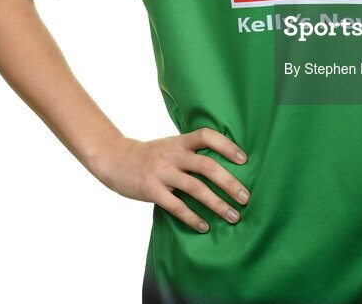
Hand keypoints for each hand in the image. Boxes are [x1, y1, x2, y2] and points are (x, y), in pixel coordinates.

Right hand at [90, 127, 249, 232]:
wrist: (115, 159)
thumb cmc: (150, 155)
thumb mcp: (170, 145)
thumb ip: (190, 152)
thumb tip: (222, 164)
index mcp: (180, 141)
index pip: (207, 136)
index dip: (227, 145)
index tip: (244, 159)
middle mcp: (173, 154)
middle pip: (207, 166)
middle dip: (229, 182)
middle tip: (246, 197)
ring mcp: (162, 172)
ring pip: (195, 188)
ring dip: (217, 204)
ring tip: (233, 216)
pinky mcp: (151, 190)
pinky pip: (176, 206)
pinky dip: (192, 218)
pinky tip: (204, 226)